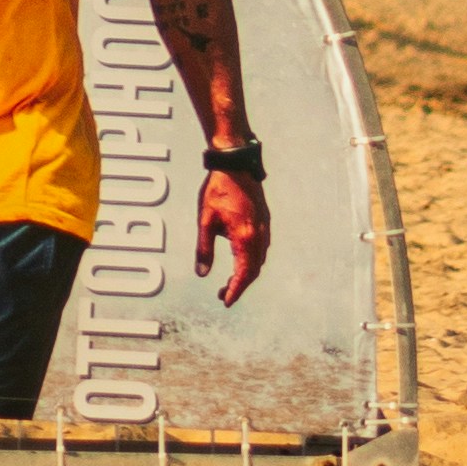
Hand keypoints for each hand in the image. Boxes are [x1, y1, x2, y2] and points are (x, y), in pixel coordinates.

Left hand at [195, 147, 273, 302]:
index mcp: (245, 237)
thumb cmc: (218, 190)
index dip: (236, 290)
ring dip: (246, 274)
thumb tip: (201, 273)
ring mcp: (265, 227)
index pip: (243, 273)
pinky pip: (262, 248)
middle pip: (254, 270)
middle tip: (224, 295)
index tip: (227, 302)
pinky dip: (252, 261)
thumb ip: (204, 249)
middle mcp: (259, 234)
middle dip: (240, 285)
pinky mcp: (264, 220)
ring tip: (229, 281)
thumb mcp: (205, 221)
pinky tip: (240, 260)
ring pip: (259, 260)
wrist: (235, 163)